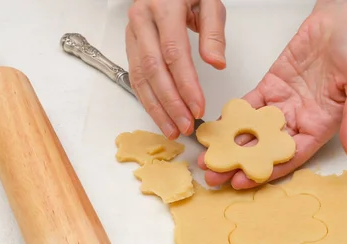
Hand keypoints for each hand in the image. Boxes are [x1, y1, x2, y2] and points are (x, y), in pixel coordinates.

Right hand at [125, 0, 226, 138]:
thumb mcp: (209, 1)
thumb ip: (214, 32)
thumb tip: (216, 63)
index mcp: (164, 7)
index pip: (173, 52)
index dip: (186, 84)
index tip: (198, 107)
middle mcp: (142, 20)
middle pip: (154, 69)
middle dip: (170, 102)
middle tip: (185, 125)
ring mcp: (132, 33)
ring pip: (140, 76)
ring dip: (156, 107)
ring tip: (173, 129)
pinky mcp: (130, 44)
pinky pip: (136, 76)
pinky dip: (147, 99)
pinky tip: (160, 116)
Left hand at [198, 10, 346, 188]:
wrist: (343, 19)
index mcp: (322, 125)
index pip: (290, 156)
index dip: (267, 170)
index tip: (243, 181)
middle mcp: (300, 119)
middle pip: (266, 149)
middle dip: (240, 164)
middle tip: (214, 176)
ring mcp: (283, 104)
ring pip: (253, 131)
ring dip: (231, 145)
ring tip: (207, 158)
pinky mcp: (271, 86)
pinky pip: (248, 106)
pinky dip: (231, 117)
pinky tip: (215, 128)